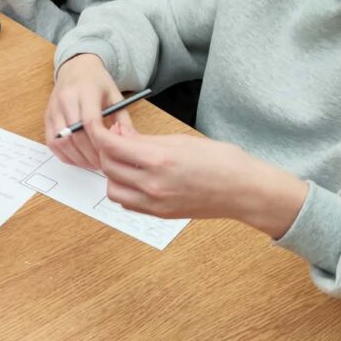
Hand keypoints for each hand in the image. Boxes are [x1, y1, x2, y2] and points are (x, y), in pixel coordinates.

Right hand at [45, 53, 132, 169]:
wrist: (77, 68)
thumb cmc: (98, 83)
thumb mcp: (116, 96)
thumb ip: (123, 119)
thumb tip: (128, 143)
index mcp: (86, 91)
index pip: (90, 121)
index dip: (99, 142)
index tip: (110, 154)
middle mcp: (66, 99)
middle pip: (75, 135)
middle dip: (89, 154)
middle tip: (103, 165)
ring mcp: (53, 109)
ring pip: (61, 141)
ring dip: (77, 158)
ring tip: (91, 163)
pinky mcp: (47, 117)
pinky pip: (51, 142)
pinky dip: (64, 154)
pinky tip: (78, 158)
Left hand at [96, 130, 308, 237]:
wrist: (244, 191)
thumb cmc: (222, 161)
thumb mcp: (181, 140)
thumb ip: (146, 139)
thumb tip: (121, 134)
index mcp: (159, 160)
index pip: (112, 146)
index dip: (99, 133)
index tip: (97, 126)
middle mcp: (153, 184)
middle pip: (108, 167)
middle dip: (106, 150)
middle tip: (116, 139)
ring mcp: (155, 203)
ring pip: (113, 189)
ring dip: (112, 173)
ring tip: (126, 161)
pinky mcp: (159, 214)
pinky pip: (127, 203)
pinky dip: (124, 189)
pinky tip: (135, 177)